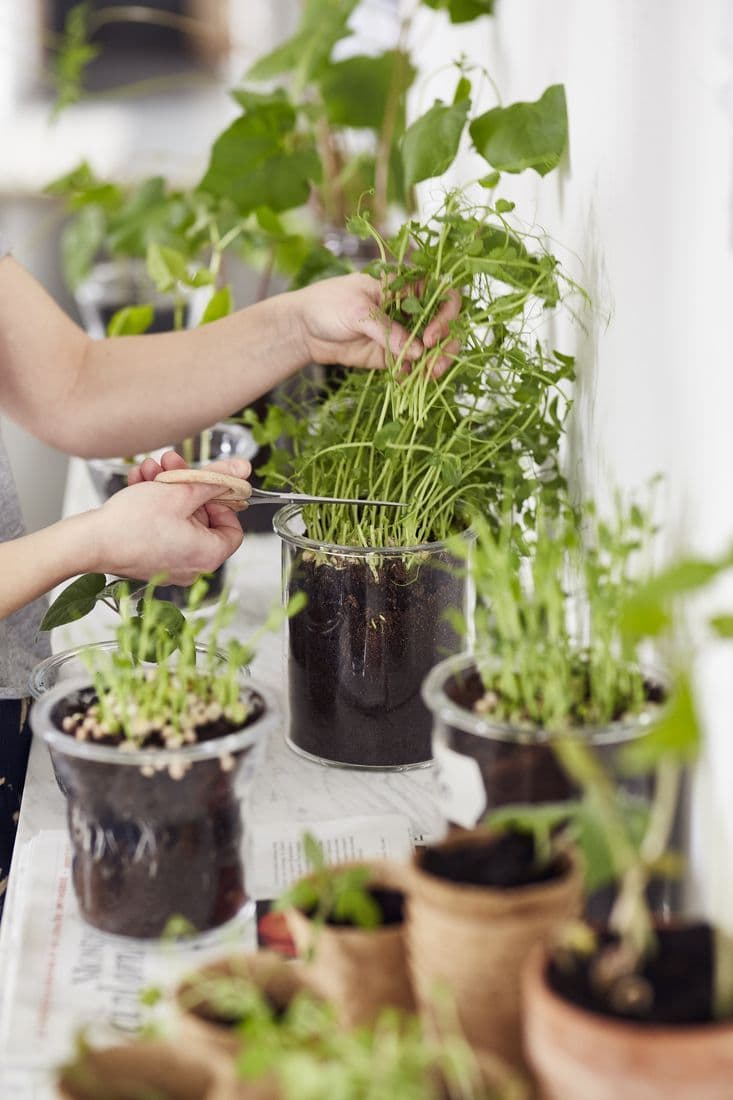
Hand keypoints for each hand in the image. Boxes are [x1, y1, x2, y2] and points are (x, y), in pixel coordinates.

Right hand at [90, 453, 250, 584]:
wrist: (89, 542)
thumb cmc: (132, 524)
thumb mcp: (180, 491)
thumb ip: (215, 479)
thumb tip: (243, 470)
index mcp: (208, 556)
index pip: (233, 528)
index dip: (222, 501)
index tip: (205, 485)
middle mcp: (193, 566)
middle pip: (201, 518)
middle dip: (186, 485)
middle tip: (173, 464)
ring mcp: (169, 565)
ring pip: (178, 518)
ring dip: (166, 488)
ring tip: (149, 469)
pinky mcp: (149, 559)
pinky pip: (160, 528)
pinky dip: (153, 504)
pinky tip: (138, 482)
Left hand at [295, 273, 460, 377]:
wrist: (303, 328)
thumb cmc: (327, 304)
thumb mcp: (356, 311)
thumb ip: (387, 329)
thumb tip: (419, 351)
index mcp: (406, 286)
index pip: (442, 296)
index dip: (445, 316)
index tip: (430, 337)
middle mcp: (409, 309)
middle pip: (443, 326)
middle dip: (445, 347)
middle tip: (436, 366)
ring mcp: (402, 333)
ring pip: (431, 349)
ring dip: (434, 364)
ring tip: (427, 377)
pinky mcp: (391, 355)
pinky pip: (410, 367)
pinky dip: (412, 376)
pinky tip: (405, 382)